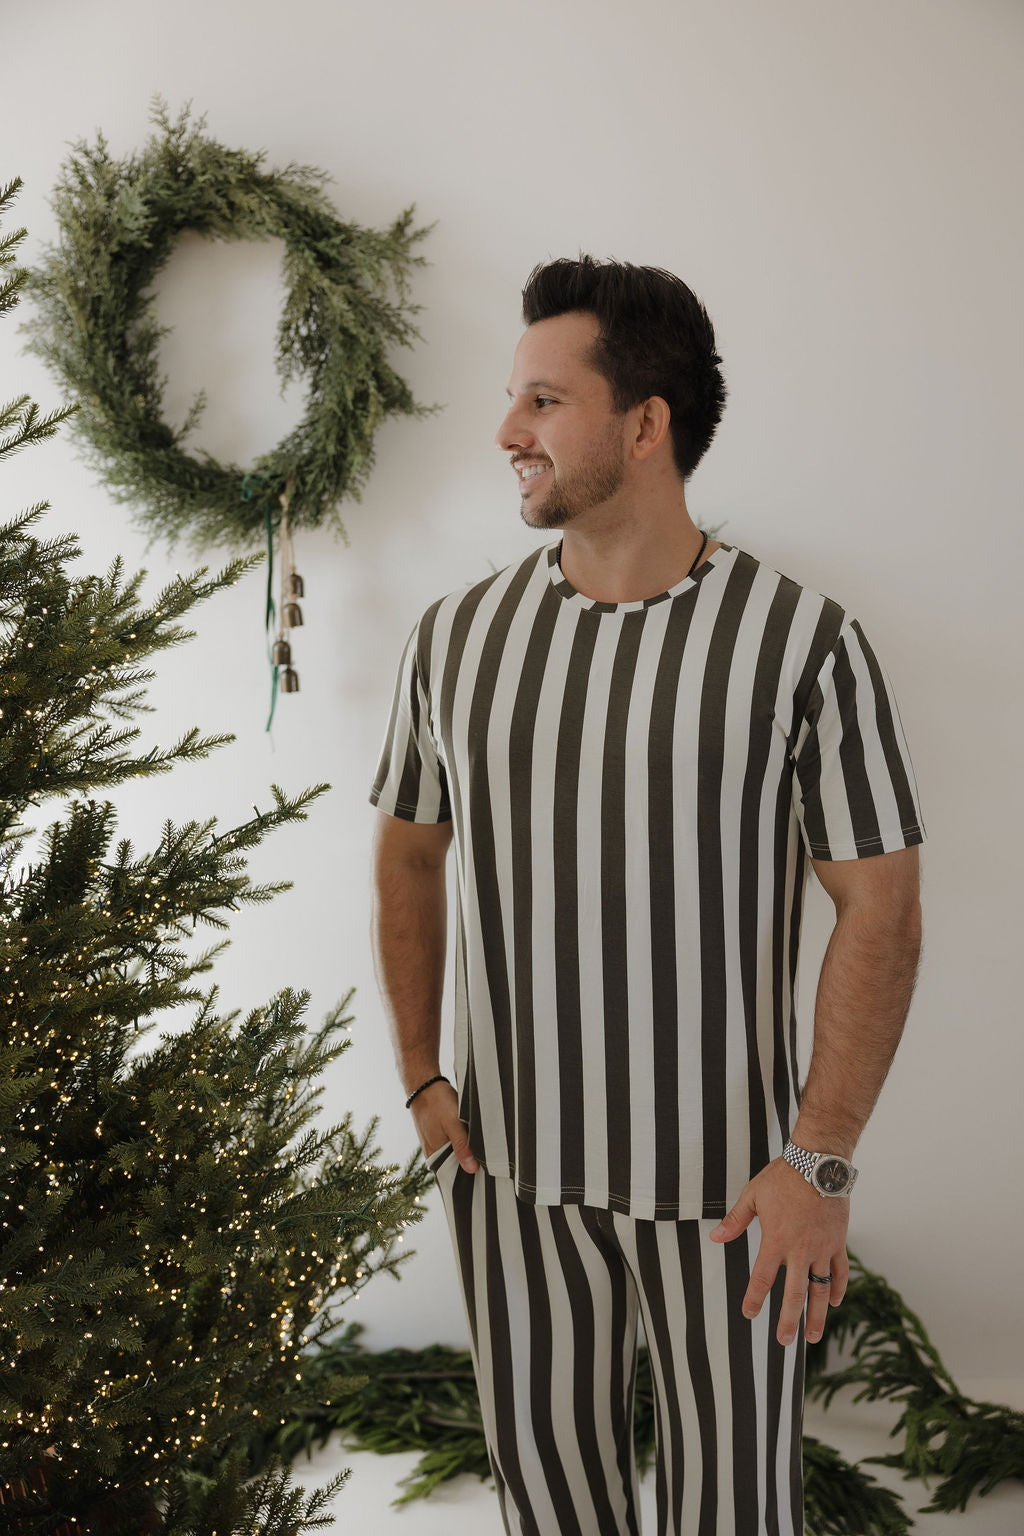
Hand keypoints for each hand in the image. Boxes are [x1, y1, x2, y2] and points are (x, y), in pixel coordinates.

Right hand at [410, 1079, 479, 1172]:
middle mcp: (433, 1153)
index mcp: (435, 1155)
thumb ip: (462, 1146)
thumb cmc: (436, 1102)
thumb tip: (472, 1169)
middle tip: (489, 1156)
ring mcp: (435, 1143)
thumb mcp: (453, 1123)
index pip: (454, 1176)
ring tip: (481, 1143)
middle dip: (471, 1162)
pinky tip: (471, 1134)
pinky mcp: (438, 1134)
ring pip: (455, 1153)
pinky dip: (462, 1141)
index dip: (470, 1175)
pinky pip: (452, 1144)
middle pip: (456, 1165)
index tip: (487, 1173)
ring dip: (467, 1150)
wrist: (423, 1084)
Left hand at [709, 1158, 849, 1345]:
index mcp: (776, 1240)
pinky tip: (832, 1302)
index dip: (754, 1298)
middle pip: (794, 1294)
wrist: (818, 1163)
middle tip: (784, 1342)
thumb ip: (735, 1220)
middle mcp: (800, 1250)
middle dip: (789, 1321)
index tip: (749, 1314)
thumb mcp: (753, 1195)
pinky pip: (839, 1271)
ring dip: (817, 1315)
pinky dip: (837, 1289)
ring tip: (814, 1337)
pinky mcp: (838, 1242)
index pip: (762, 1278)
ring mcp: (822, 1248)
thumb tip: (715, 1237)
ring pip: (820, 1289)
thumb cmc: (782, 1178)